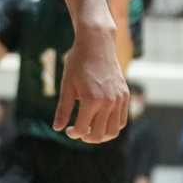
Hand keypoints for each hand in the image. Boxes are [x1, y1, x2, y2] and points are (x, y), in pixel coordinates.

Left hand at [54, 24, 127, 143]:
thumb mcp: (66, 85)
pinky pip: (122, 119)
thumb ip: (63, 109)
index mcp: (91, 100)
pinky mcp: (125, 95)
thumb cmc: (78, 63)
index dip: (73, 134)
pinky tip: (101, 120)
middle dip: (87, 138)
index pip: (82, 130)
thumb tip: (57, 129)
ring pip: (114, 131)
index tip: (68, 130)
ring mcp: (119, 99)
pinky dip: (113, 125)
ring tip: (91, 129)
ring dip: (102, 135)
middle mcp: (108, 102)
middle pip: (100, 135)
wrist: (97, 44)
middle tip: (79, 131)